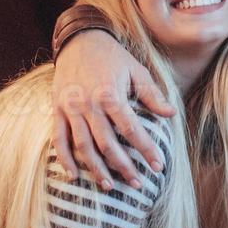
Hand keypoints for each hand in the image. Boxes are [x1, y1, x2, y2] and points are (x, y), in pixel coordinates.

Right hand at [52, 29, 175, 188]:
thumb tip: (171, 114)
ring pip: (82, 146)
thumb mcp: (136, 70)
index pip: (131, 129)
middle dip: (123, 167)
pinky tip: (74, 176)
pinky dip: (64, 159)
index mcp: (111, 95)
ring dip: (96, 169)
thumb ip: (152, 94)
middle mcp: (89, 105)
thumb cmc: (112, 57)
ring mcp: (71, 109)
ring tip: (109, 186)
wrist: (78, 41)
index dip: (145, 149)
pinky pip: (58, 139)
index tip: (158, 166)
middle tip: (137, 183)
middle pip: (106, 143)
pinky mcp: (57, 111)